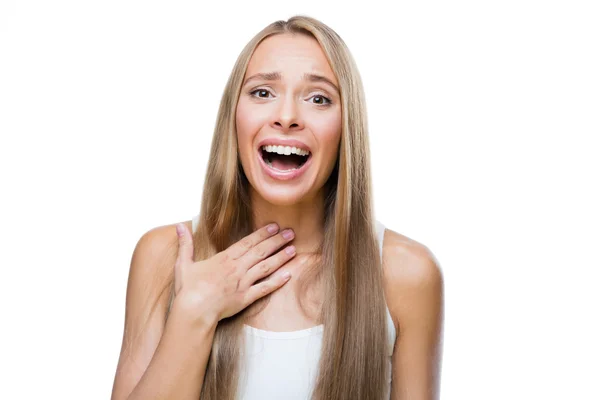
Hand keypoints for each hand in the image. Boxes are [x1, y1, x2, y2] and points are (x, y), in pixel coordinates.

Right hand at [173, 222, 295, 322]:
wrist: (193, 311)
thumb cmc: (187, 289)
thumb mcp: (184, 263)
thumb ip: (185, 244)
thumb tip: (179, 226)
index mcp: (224, 259)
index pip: (247, 243)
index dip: (262, 234)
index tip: (274, 226)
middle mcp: (237, 269)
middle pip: (260, 252)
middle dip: (277, 241)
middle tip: (291, 232)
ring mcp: (242, 283)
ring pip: (266, 267)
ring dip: (280, 258)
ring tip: (293, 249)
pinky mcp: (245, 298)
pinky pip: (264, 288)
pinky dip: (277, 282)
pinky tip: (288, 275)